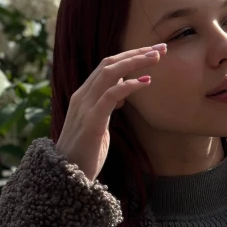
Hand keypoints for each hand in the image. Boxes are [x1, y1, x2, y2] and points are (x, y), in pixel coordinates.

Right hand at [56, 43, 166, 181]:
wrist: (65, 178)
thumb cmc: (84, 154)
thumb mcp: (98, 124)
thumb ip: (107, 106)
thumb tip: (122, 94)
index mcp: (83, 96)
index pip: (107, 66)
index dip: (130, 56)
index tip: (153, 52)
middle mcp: (82, 96)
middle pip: (109, 63)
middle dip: (136, 53)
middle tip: (161, 48)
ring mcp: (85, 107)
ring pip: (109, 74)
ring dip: (135, 63)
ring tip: (156, 58)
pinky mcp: (91, 122)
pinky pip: (110, 96)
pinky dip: (128, 86)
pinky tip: (145, 82)